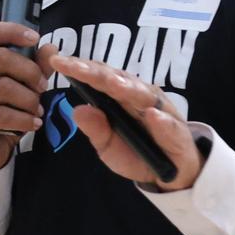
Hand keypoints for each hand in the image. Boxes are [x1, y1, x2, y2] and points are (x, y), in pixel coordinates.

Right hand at [0, 21, 47, 186]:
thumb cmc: (4, 116)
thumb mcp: (23, 89)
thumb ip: (35, 68)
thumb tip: (51, 49)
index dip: (11, 30)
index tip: (34, 38)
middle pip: (1, 58)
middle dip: (30, 72)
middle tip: (43, 88)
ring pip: (4, 87)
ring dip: (29, 100)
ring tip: (38, 110)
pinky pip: (2, 114)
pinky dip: (25, 119)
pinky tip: (34, 124)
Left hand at [38, 49, 201, 190]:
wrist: (170, 172)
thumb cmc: (136, 152)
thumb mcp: (107, 146)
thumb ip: (95, 130)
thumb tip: (77, 110)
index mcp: (119, 96)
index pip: (98, 77)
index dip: (79, 69)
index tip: (57, 62)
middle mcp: (138, 97)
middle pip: (117, 80)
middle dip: (97, 73)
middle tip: (77, 67)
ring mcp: (159, 111)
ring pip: (143, 95)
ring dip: (128, 88)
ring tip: (112, 83)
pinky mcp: (177, 131)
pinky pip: (169, 124)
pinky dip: (161, 121)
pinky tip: (152, 116)